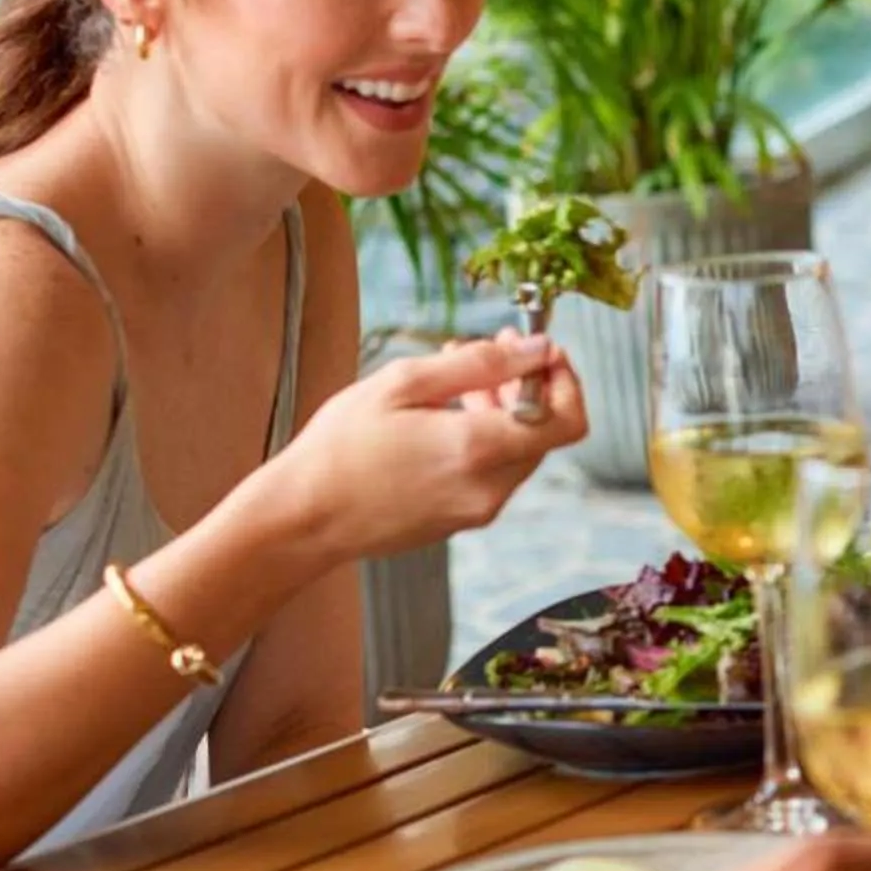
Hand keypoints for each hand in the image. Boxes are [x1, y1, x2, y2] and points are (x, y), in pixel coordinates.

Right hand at [268, 332, 585, 562]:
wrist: (301, 519)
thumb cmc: (340, 447)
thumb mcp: (404, 384)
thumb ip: (480, 364)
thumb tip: (539, 350)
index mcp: (479, 450)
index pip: (569, 419)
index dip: (565, 380)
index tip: (540, 351)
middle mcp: (490, 487)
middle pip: (543, 431)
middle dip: (526, 386)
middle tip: (490, 349)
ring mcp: (477, 510)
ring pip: (519, 450)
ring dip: (503, 410)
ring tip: (456, 378)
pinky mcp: (460, 521)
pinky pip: (492, 471)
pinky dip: (483, 438)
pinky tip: (442, 416)